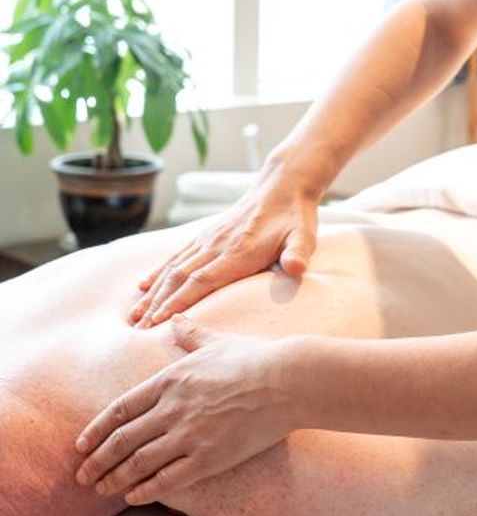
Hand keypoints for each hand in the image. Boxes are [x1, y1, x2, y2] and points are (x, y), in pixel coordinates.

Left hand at [75, 316, 294, 503]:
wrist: (288, 381)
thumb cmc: (256, 358)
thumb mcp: (217, 341)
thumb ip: (190, 335)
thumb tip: (175, 320)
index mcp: (171, 380)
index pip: (120, 409)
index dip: (96, 430)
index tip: (81, 445)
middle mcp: (172, 408)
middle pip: (122, 440)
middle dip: (97, 461)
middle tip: (82, 475)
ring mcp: (188, 435)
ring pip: (137, 463)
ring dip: (113, 479)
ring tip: (100, 489)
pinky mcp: (208, 458)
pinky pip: (167, 480)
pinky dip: (144, 490)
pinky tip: (133, 497)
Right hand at [131, 167, 319, 326]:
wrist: (284, 185)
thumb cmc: (296, 217)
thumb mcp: (304, 235)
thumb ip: (298, 253)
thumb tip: (297, 268)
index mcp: (239, 251)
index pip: (203, 279)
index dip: (180, 301)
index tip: (159, 322)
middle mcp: (217, 245)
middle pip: (180, 277)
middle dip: (158, 304)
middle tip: (137, 330)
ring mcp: (209, 238)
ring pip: (173, 268)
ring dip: (153, 292)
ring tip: (133, 315)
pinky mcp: (207, 234)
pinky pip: (177, 255)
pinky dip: (158, 271)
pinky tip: (143, 284)